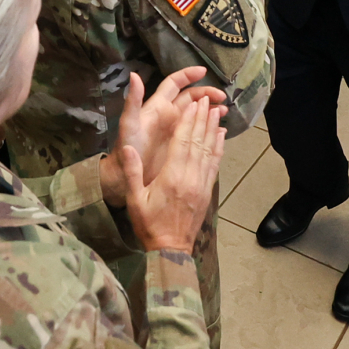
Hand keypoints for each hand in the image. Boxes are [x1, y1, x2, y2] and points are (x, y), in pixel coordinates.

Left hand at [99, 67, 226, 206]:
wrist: (126, 177)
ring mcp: (176, 130)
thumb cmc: (127, 148)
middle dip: (206, 94)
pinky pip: (198, 133)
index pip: (175, 83)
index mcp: (158, 106)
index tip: (204, 71)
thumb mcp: (129, 123)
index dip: (188, 75)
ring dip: (210, 110)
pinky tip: (221, 131)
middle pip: (191, 97)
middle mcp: (168, 115)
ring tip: (224, 112)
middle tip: (222, 98)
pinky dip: (210, 129)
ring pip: (197, 114)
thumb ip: (132, 100)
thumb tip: (134, 74)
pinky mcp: (181, 144)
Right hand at [122, 97, 224, 253]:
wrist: (170, 250)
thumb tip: (128, 147)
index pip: (183, 142)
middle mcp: (190, 177)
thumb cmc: (149, 224)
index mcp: (172, 177)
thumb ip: (131, 172)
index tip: (193, 103)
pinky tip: (221, 136)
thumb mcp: (134, 200)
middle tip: (207, 98)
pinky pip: (215, 164)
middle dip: (203, 119)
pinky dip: (219, 148)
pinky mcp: (207, 191)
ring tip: (216, 110)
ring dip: (213, 129)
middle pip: (199, 142)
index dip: (189, 121)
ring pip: (209, 151)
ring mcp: (201, 184)